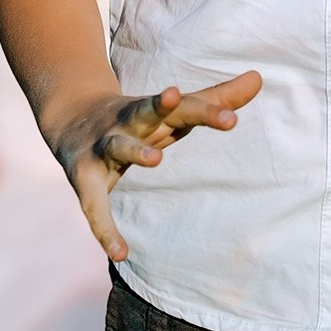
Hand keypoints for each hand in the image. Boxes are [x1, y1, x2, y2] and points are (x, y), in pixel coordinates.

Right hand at [50, 70, 261, 261]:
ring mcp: (103, 145)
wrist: (72, 114)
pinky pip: (92, 203)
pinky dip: (103, 228)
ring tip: (156, 159)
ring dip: (134, 150)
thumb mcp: (174, 109)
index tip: (231, 120)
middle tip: (174, 97)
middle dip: (159, 105)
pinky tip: (119, 253)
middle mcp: (128, 122)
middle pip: (146, 110)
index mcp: (154, 110)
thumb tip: (259, 78)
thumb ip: (216, 98)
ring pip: (118, 145)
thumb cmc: (139, 117)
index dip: (207, 111)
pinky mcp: (84, 175)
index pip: (184, 107)